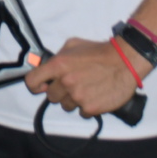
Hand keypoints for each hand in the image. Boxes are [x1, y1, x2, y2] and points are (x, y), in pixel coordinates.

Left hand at [24, 37, 142, 118]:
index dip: (35, 85)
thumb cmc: (99, 51)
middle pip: (51, 96)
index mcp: (58, 65)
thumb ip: (58, 56)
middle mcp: (66, 82)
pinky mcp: (90, 108)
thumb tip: (47, 66)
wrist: (124, 61)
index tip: (42, 85)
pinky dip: (87, 106)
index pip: (32, 81)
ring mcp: (78, 97)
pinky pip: (81, 112)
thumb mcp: (73, 45)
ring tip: (86, 88)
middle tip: (72, 83)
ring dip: (73, 100)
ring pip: (66, 106)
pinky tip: (94, 95)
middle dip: (60, 91)